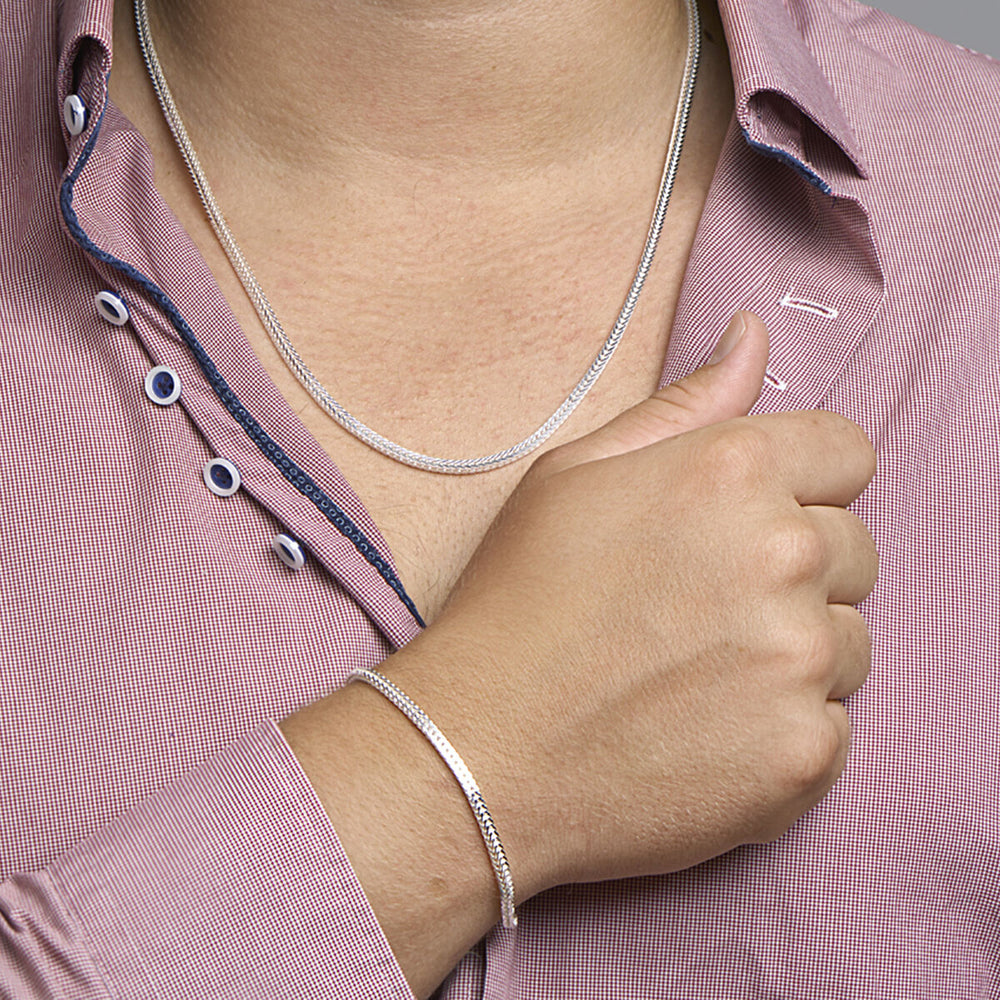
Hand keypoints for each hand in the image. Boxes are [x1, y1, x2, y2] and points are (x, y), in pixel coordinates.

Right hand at [282, 310, 877, 995]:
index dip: (802, 484)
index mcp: (732, 471)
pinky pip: (831, 723)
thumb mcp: (575, 475)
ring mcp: (800, 658)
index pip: (846, 453)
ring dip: (791, 652)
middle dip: (793, 570)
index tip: (748, 522)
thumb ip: (683, 404)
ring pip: (847, 639)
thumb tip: (753, 336)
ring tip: (697, 675)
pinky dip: (782, 729)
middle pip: (852, 548)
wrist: (482, 749)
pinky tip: (705, 732)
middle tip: (699, 608)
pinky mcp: (805, 752)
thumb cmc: (519, 603)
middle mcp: (784, 553)